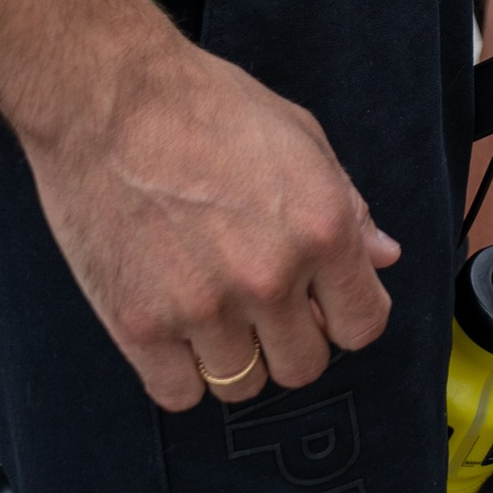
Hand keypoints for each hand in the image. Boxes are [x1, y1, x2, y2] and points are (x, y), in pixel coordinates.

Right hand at [23, 36, 399, 412]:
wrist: (110, 100)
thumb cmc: (206, 106)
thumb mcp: (303, 137)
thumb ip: (348, 205)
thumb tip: (382, 256)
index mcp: (321, 228)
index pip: (363, 324)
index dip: (347, 317)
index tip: (326, 307)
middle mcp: (270, 277)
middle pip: (304, 366)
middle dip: (294, 340)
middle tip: (268, 308)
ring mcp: (203, 308)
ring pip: (243, 385)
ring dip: (237, 357)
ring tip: (217, 313)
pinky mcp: (139, 325)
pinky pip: (179, 393)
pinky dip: (183, 374)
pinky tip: (179, 334)